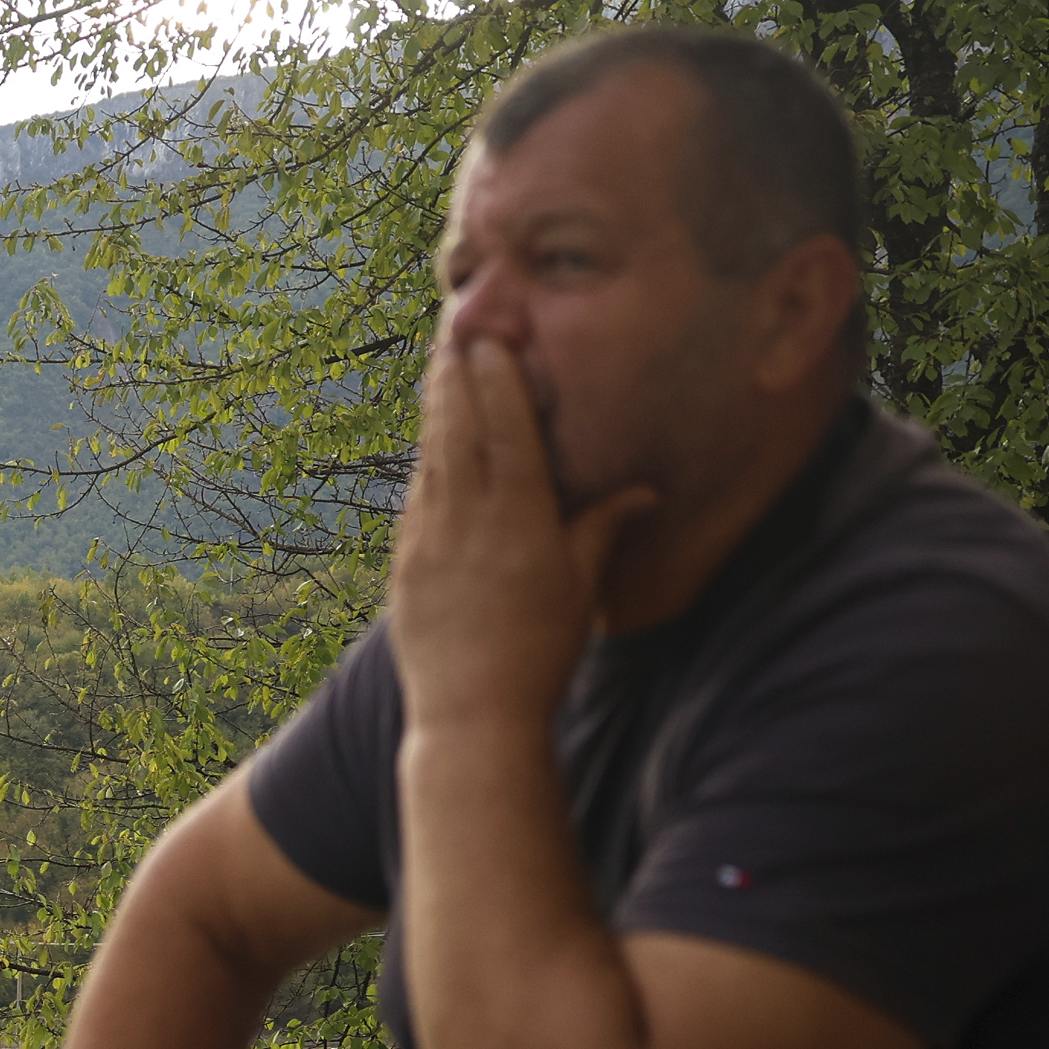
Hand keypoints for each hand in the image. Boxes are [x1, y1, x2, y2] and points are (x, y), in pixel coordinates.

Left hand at [385, 335, 655, 735]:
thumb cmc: (541, 654)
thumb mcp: (581, 588)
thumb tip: (644, 493)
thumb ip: (603, 529)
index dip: (497, 380)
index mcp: (519, 520)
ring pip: (432, 458)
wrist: (471, 718)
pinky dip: (425, 462)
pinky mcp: (404, 565)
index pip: (507, 431)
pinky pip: (416, 498)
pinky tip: (429, 442)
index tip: (492, 340)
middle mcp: (468, 521)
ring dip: (436, 409)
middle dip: (457, 376)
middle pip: (460, 430)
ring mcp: (428, 541)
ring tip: (439, 367)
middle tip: (457, 330)